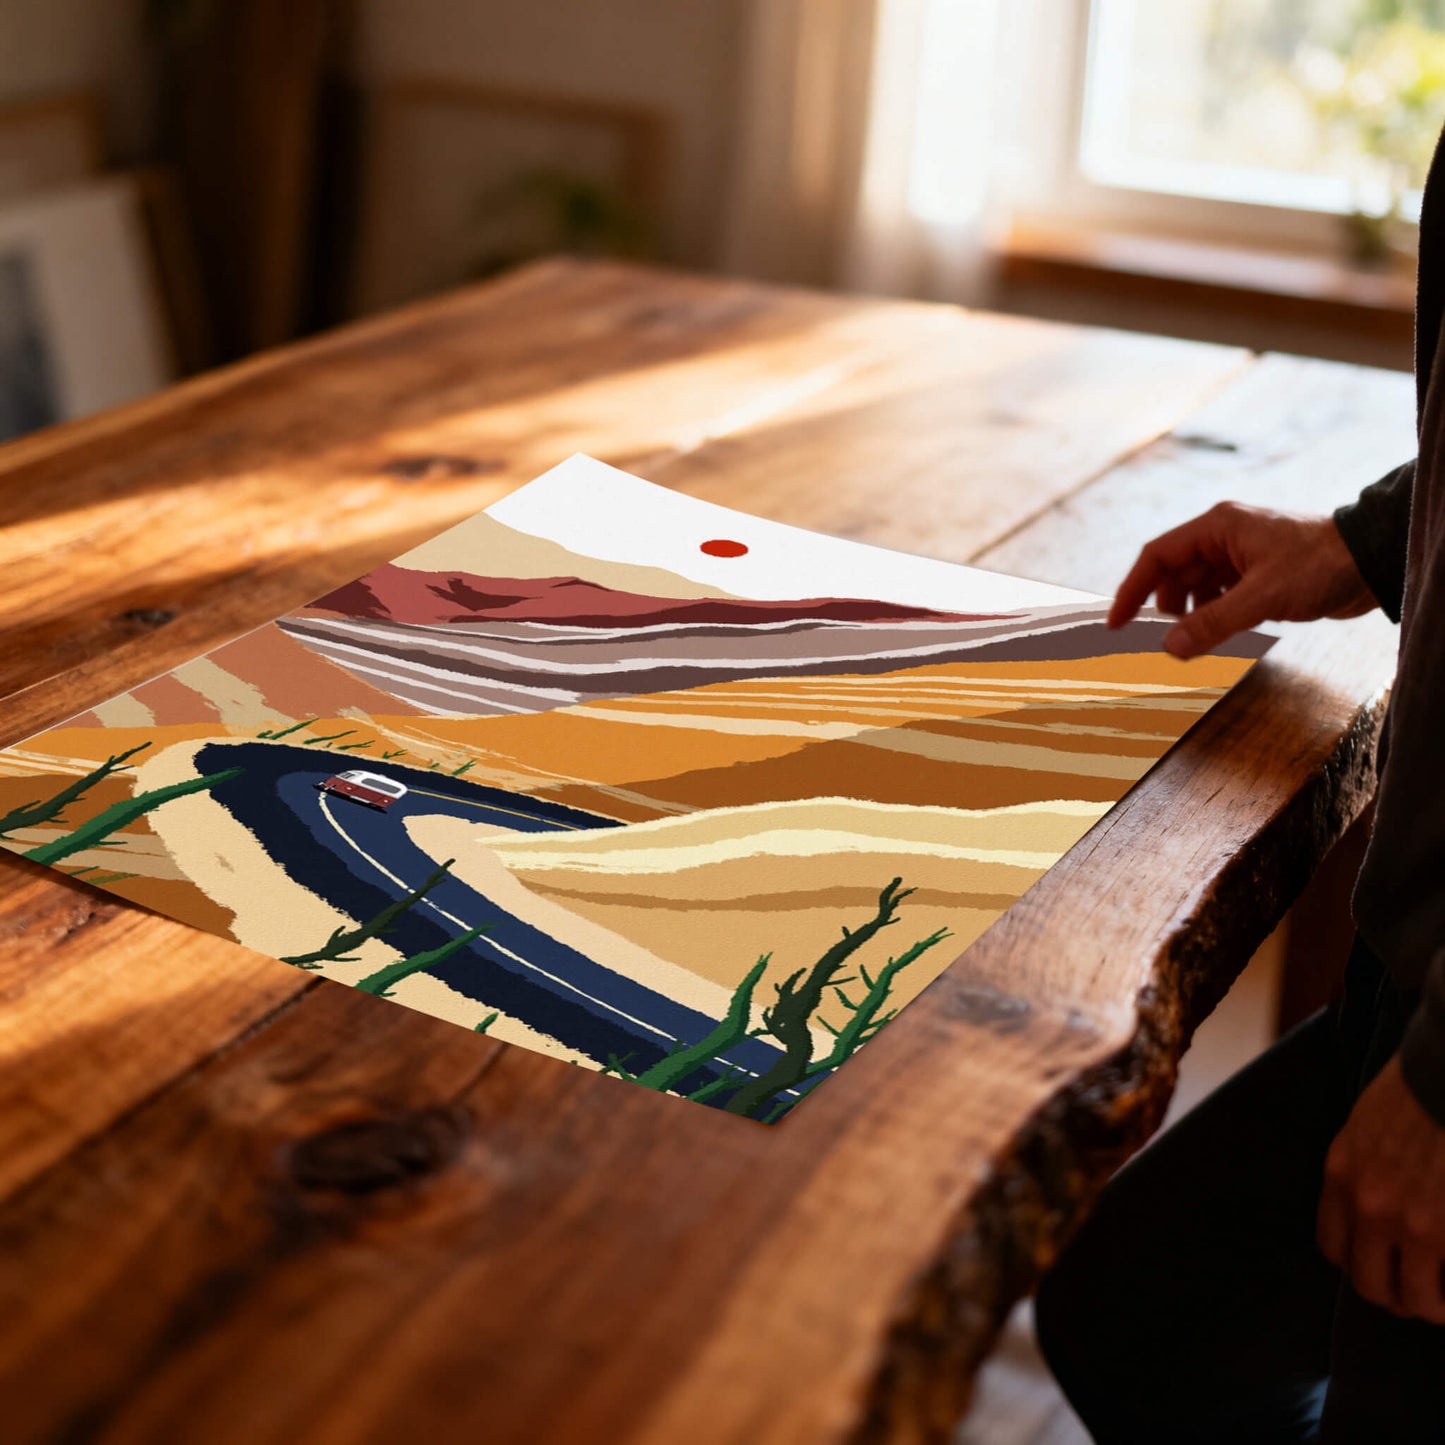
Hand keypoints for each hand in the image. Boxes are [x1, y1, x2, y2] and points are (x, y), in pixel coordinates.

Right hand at [1108, 503, 1375, 658]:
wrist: (1371, 562)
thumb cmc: (1321, 564)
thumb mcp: (1262, 597)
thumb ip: (1212, 622)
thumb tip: (1169, 648)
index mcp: (1217, 527)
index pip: (1157, 556)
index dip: (1132, 590)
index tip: (1117, 623)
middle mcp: (1223, 537)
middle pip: (1173, 574)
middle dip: (1161, 608)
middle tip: (1153, 642)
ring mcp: (1240, 556)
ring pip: (1196, 588)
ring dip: (1187, 615)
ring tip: (1188, 642)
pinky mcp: (1256, 575)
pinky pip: (1219, 597)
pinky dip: (1210, 617)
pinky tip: (1215, 635)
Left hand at [1317, 1054, 1444, 1323]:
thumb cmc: (1417, 1091)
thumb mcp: (1366, 1127)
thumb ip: (1362, 1170)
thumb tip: (1373, 1211)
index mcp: (1342, 1175)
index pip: (1333, 1247)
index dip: (1359, 1263)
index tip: (1382, 1265)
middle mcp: (1368, 1205)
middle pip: (1369, 1283)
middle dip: (1396, 1295)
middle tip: (1420, 1293)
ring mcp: (1412, 1222)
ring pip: (1414, 1298)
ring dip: (1431, 1306)